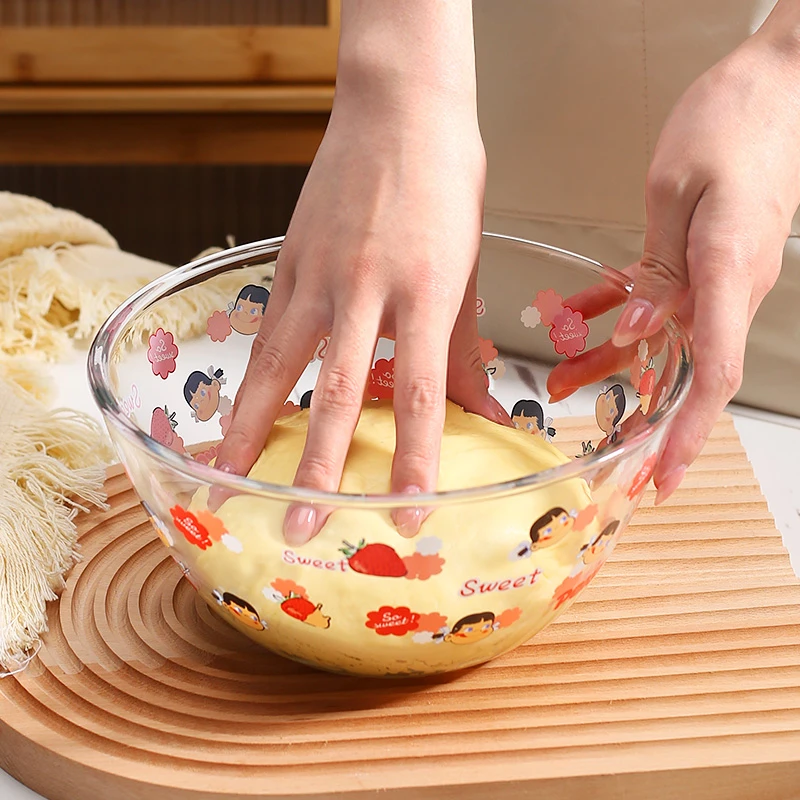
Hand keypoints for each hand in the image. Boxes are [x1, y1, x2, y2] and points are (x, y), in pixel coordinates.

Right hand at [215, 1, 508, 543]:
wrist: (399, 106)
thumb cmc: (446, 182)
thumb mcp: (466, 266)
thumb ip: (464, 347)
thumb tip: (484, 414)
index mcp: (425, 290)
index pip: (421, 392)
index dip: (416, 458)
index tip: (409, 514)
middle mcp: (366, 287)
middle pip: (337, 392)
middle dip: (317, 467)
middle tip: (300, 526)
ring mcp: (318, 272)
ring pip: (278, 365)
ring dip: (251, 430)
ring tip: (226, 482)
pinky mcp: (287, 260)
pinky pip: (267, 331)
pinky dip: (250, 380)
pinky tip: (238, 415)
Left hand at [549, 22, 799, 502]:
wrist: (772, 84)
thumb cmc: (733, 120)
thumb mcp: (677, 190)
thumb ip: (658, 269)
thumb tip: (640, 329)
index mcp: (729, 273)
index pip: (712, 375)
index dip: (687, 433)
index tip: (665, 476)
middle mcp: (730, 286)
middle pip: (689, 372)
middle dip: (651, 420)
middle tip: (618, 461)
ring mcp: (718, 275)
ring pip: (662, 339)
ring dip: (613, 366)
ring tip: (564, 383)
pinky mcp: (703, 259)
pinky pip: (657, 300)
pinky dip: (616, 315)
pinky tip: (577, 319)